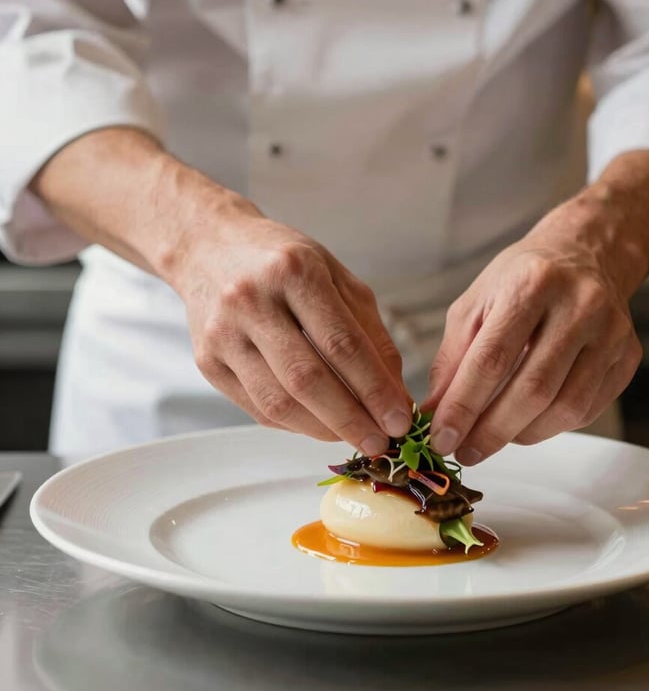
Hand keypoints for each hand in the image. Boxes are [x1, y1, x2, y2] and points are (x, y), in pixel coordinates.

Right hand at [172, 203, 412, 453]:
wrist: (208, 247)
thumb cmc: (283, 261)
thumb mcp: (336, 278)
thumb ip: (371, 333)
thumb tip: (396, 394)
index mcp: (293, 271)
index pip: (342, 343)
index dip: (374, 389)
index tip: (399, 420)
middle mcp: (251, 301)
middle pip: (307, 379)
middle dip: (351, 420)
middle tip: (381, 444)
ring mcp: (223, 334)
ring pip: (278, 402)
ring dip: (323, 429)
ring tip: (355, 437)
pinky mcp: (207, 362)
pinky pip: (257, 408)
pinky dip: (296, 424)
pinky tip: (321, 425)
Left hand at [423, 194, 642, 464]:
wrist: (584, 254)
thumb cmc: (521, 280)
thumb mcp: (474, 305)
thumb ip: (452, 359)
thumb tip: (435, 413)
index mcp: (531, 284)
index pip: (492, 359)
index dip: (463, 406)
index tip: (441, 437)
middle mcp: (579, 305)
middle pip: (533, 389)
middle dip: (492, 431)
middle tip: (465, 452)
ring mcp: (610, 332)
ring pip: (566, 407)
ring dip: (522, 435)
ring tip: (492, 438)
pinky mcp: (628, 356)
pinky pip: (588, 409)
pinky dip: (551, 426)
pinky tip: (526, 423)